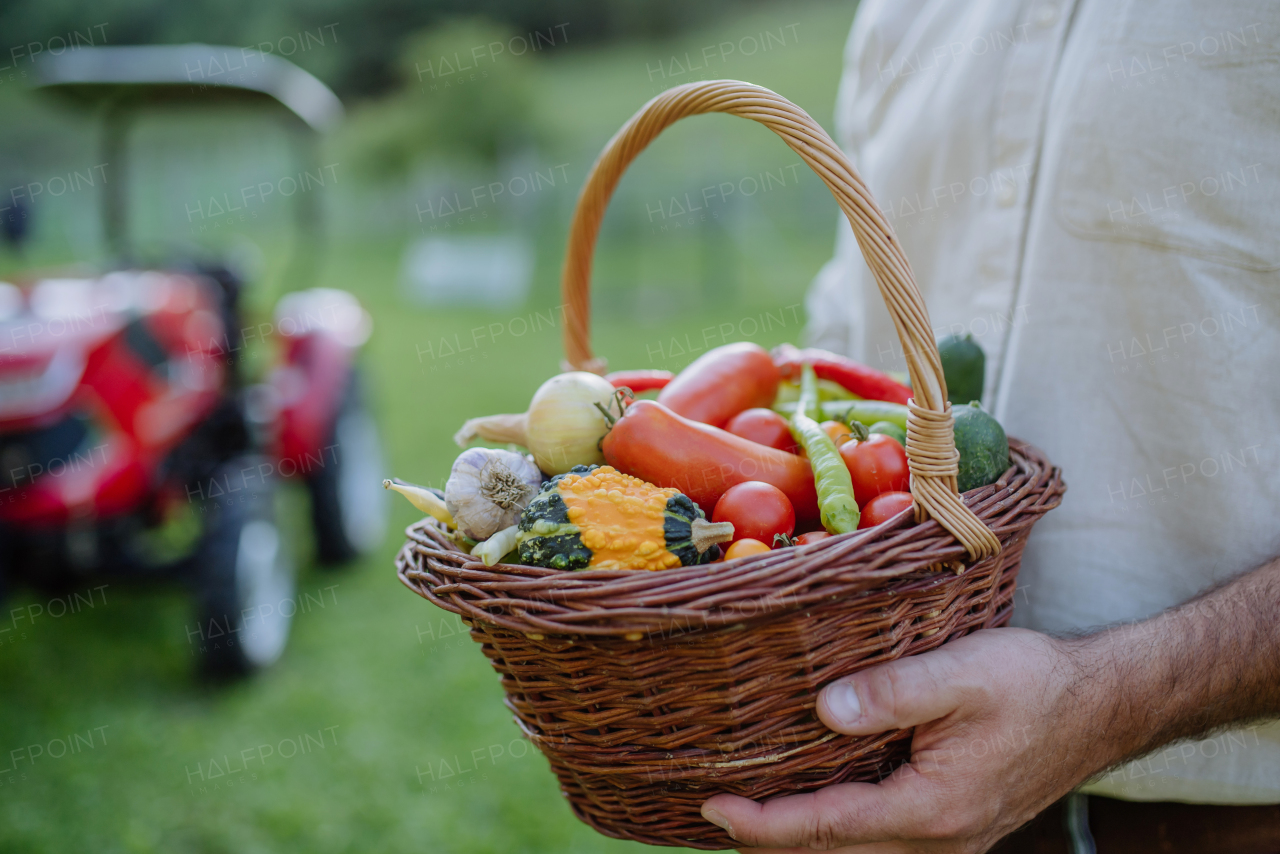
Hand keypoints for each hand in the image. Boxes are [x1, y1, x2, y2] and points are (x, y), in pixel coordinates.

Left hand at [700, 628, 1109, 851]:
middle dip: (768, 837)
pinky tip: (815, 799)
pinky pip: (877, 840)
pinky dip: (835, 827)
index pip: (822, 829)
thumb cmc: (1035, 685)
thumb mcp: (962, 675)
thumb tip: (824, 709)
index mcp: (930, 811)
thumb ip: (891, 693)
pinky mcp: (952, 824)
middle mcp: (936, 841)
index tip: (711, 806)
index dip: (760, 823)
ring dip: (800, 836)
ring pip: (853, 852)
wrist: (1101, 705)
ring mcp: (946, 839)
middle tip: (714, 809)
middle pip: (830, 852)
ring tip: (750, 808)